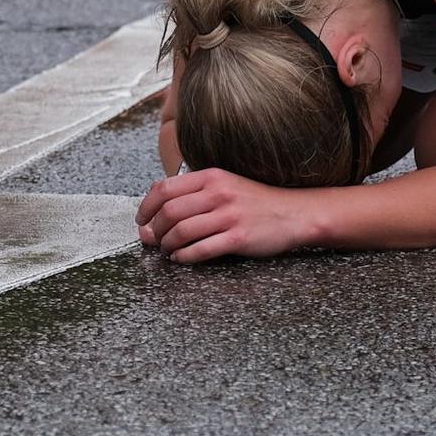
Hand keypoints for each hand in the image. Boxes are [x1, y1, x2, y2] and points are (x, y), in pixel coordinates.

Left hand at [136, 167, 313, 262]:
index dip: (146, 206)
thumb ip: (192, 196)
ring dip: (168, 245)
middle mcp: (218, 193)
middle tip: (156, 240)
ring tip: (169, 251)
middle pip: (170, 212)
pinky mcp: (238, 238)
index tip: (142, 219)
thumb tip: (154, 215)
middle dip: (156, 230)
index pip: (164, 188)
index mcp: (211, 177)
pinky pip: (201, 249)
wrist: (294, 213)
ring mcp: (228, 215)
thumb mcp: (224, 186)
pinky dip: (185, 257)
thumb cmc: (255, 202)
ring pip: (182, 231)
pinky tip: (182, 258)